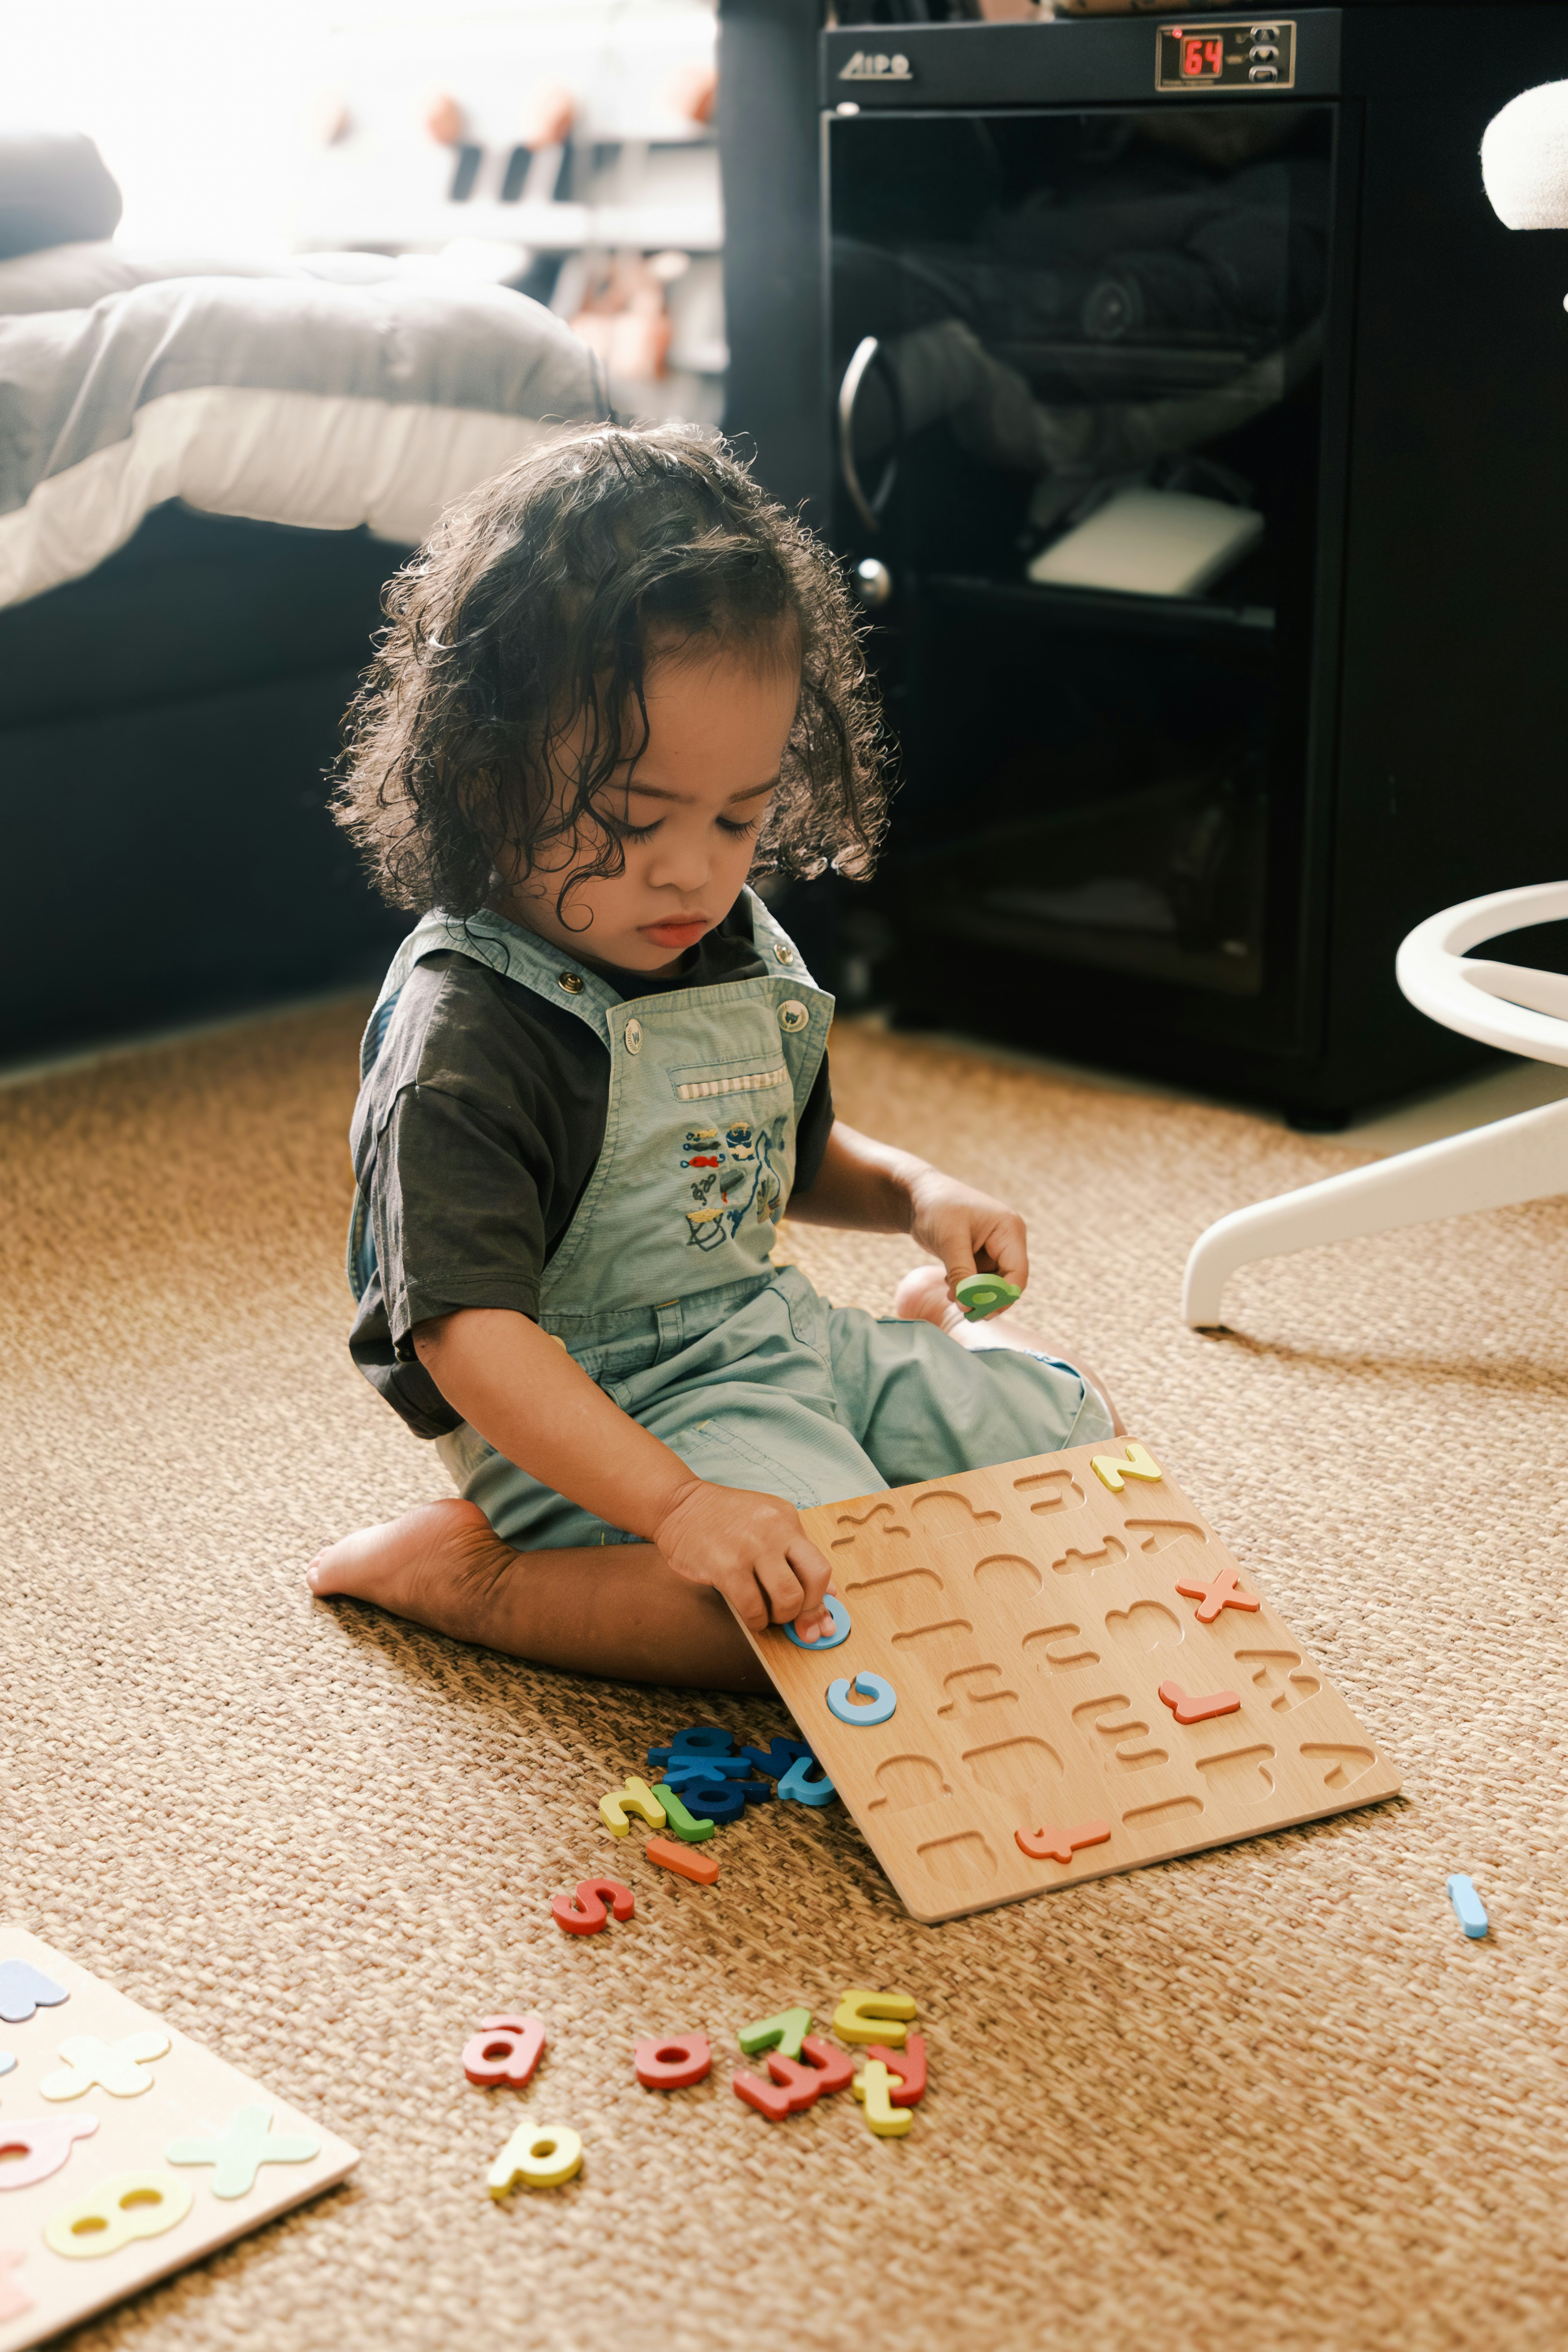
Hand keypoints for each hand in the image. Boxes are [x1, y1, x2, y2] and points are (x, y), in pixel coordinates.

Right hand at [651, 1478, 834, 1638]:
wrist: (678, 1505)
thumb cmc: (723, 1519)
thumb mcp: (767, 1524)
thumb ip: (795, 1555)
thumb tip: (830, 1592)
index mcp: (788, 1518)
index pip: (821, 1565)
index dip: (821, 1599)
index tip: (818, 1621)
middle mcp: (776, 1530)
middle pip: (815, 1580)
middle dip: (806, 1609)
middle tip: (788, 1616)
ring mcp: (752, 1547)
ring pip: (788, 1598)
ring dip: (780, 1617)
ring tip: (766, 1615)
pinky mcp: (727, 1565)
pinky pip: (753, 1607)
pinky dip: (756, 1621)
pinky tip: (749, 1616)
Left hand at [906, 1167, 1028, 1304]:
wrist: (916, 1195)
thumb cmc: (935, 1208)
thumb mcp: (949, 1241)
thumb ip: (961, 1274)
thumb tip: (968, 1306)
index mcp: (1009, 1230)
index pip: (1017, 1274)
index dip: (1002, 1297)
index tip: (979, 1312)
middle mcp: (1008, 1239)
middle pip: (1007, 1281)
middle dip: (987, 1298)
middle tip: (964, 1310)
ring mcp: (995, 1247)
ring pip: (993, 1283)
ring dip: (974, 1294)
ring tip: (951, 1296)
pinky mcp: (981, 1253)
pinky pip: (980, 1279)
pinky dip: (967, 1286)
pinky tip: (949, 1285)